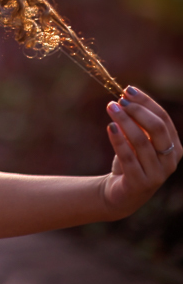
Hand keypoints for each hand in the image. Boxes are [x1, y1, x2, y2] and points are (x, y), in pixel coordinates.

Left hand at [101, 85, 180, 218]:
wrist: (120, 193)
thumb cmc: (131, 162)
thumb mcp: (137, 142)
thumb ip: (137, 123)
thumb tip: (126, 94)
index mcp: (174, 148)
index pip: (164, 119)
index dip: (146, 102)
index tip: (127, 90)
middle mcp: (170, 161)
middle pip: (157, 129)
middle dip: (138, 111)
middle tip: (118, 101)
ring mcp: (157, 174)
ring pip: (142, 141)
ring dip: (125, 121)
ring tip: (110, 107)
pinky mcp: (140, 183)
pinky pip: (129, 157)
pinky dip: (119, 140)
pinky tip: (110, 126)